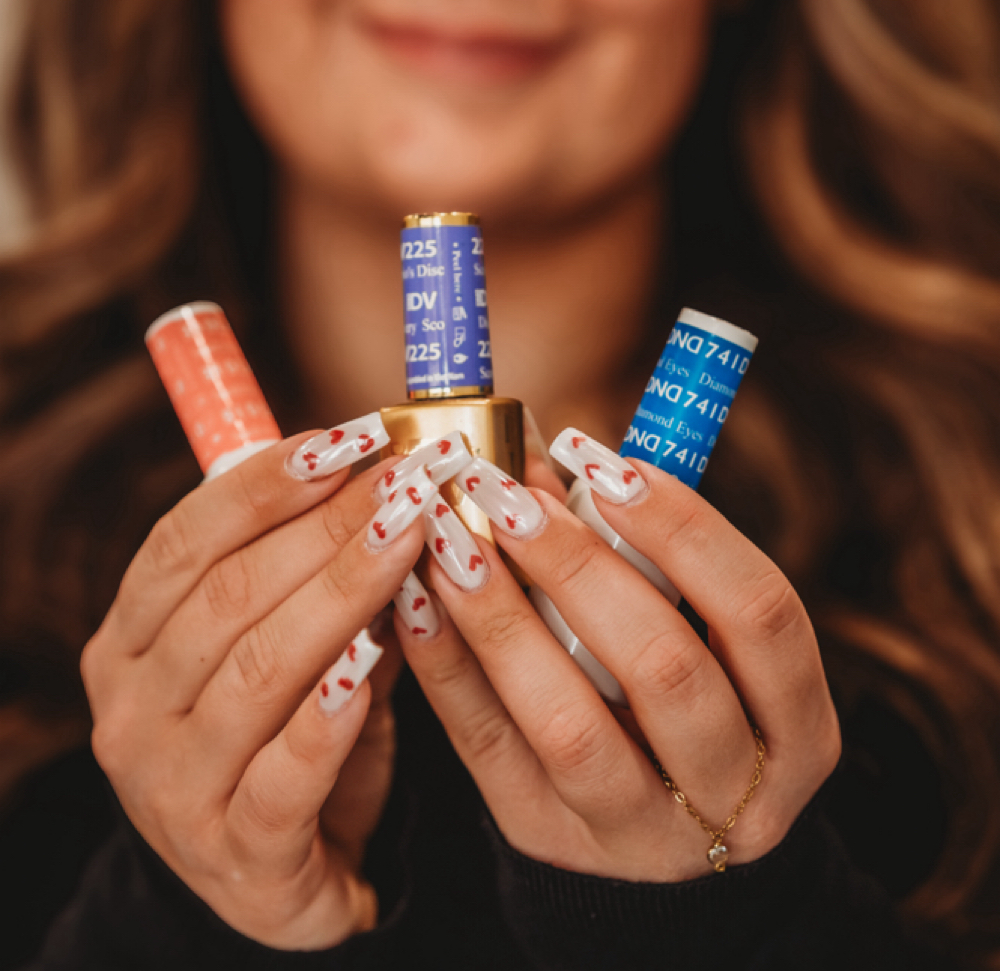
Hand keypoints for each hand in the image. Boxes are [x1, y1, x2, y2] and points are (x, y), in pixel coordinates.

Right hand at [81, 434, 425, 947]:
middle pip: (229, 595)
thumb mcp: (284, 646)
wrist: (278, 874)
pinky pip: (282, 779)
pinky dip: (329, 719)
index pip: (185, 540)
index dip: (267, 483)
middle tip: (406, 481)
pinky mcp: (235, 854)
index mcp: (132, 642)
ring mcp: (173, 786)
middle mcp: (134, 709)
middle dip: (327, 528)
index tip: (351, 438)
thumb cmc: (282, 734)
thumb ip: (314, 577)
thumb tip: (387, 485)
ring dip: (341, 596)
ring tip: (411, 541)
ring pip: (257, 673)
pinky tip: (377, 664)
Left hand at [398, 452, 839, 881]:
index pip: (763, 613)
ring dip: (504, 619)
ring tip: (453, 540)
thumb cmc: (677, 698)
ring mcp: (642, 835)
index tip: (608, 466)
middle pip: (667, 669)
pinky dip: (449, 668)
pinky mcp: (550, 841)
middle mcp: (737, 797)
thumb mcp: (693, 635)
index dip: (688, 529)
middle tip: (510, 495)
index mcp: (797, 728)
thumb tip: (536, 454)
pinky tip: (418, 600)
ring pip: (572, 727)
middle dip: (581, 567)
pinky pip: (491, 753)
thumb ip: (635, 554)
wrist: (649, 829)